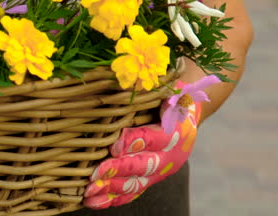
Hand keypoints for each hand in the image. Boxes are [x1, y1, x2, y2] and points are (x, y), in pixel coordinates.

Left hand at [82, 95, 200, 208]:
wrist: (188, 109)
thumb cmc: (171, 91)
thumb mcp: (169, 85)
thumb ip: (153, 86)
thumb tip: (134, 76)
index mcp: (178, 130)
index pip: (156, 139)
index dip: (136, 143)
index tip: (114, 146)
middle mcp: (172, 154)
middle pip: (144, 165)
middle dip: (118, 171)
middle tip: (95, 174)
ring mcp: (161, 170)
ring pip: (136, 183)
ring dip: (111, 188)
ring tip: (89, 193)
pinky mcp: (152, 178)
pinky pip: (133, 191)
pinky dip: (114, 198)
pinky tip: (94, 202)